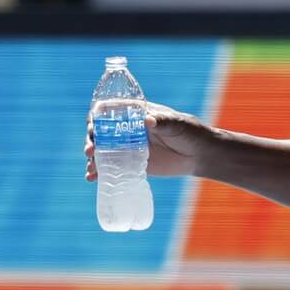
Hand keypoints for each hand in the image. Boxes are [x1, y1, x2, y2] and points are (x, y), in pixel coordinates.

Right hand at [84, 102, 211, 181]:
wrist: (199, 155)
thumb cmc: (189, 132)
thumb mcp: (177, 124)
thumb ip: (163, 122)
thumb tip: (148, 120)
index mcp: (137, 113)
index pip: (110, 110)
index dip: (96, 116)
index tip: (91, 124)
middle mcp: (128, 129)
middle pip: (101, 131)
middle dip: (91, 139)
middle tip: (90, 150)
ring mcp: (129, 147)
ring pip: (103, 150)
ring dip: (93, 158)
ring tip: (91, 168)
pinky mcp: (132, 164)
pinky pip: (112, 167)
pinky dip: (100, 172)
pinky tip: (93, 178)